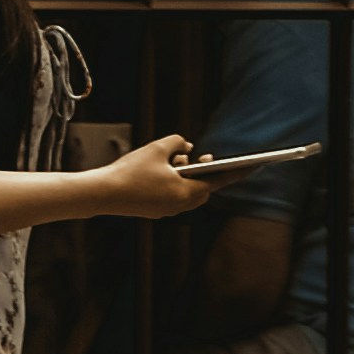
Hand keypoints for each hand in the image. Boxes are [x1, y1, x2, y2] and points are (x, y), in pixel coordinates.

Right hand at [101, 134, 226, 218]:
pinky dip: (174, 183)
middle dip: (203, 172)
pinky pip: (172, 196)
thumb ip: (177, 142)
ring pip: (186, 193)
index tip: (250, 168)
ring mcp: (166, 211)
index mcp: (186, 193)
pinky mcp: (154, 211)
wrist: (103, 193)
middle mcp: (179, 206)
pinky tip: (166, 170)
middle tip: (207, 157)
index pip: (217, 182)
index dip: (234, 173)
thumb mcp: (157, 148)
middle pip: (201, 189)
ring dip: (186, 177)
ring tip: (181, 159)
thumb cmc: (131, 171)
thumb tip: (187, 147)